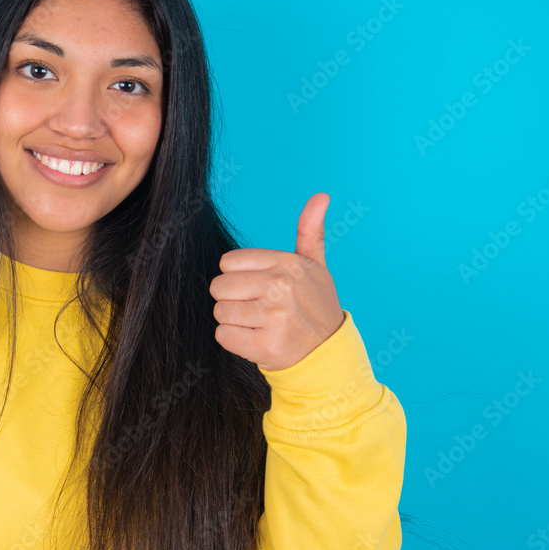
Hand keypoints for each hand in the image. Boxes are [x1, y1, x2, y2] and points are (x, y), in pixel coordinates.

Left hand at [209, 192, 343, 371]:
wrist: (329, 353)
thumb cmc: (315, 305)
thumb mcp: (315, 266)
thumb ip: (310, 231)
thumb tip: (321, 196)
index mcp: (288, 263)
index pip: (228, 262)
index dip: (238, 277)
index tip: (259, 288)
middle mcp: (281, 286)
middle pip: (219, 287)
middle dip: (232, 299)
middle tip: (258, 309)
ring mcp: (274, 317)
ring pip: (220, 312)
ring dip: (234, 321)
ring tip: (259, 324)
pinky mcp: (266, 345)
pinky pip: (223, 336)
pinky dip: (235, 341)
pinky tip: (257, 339)